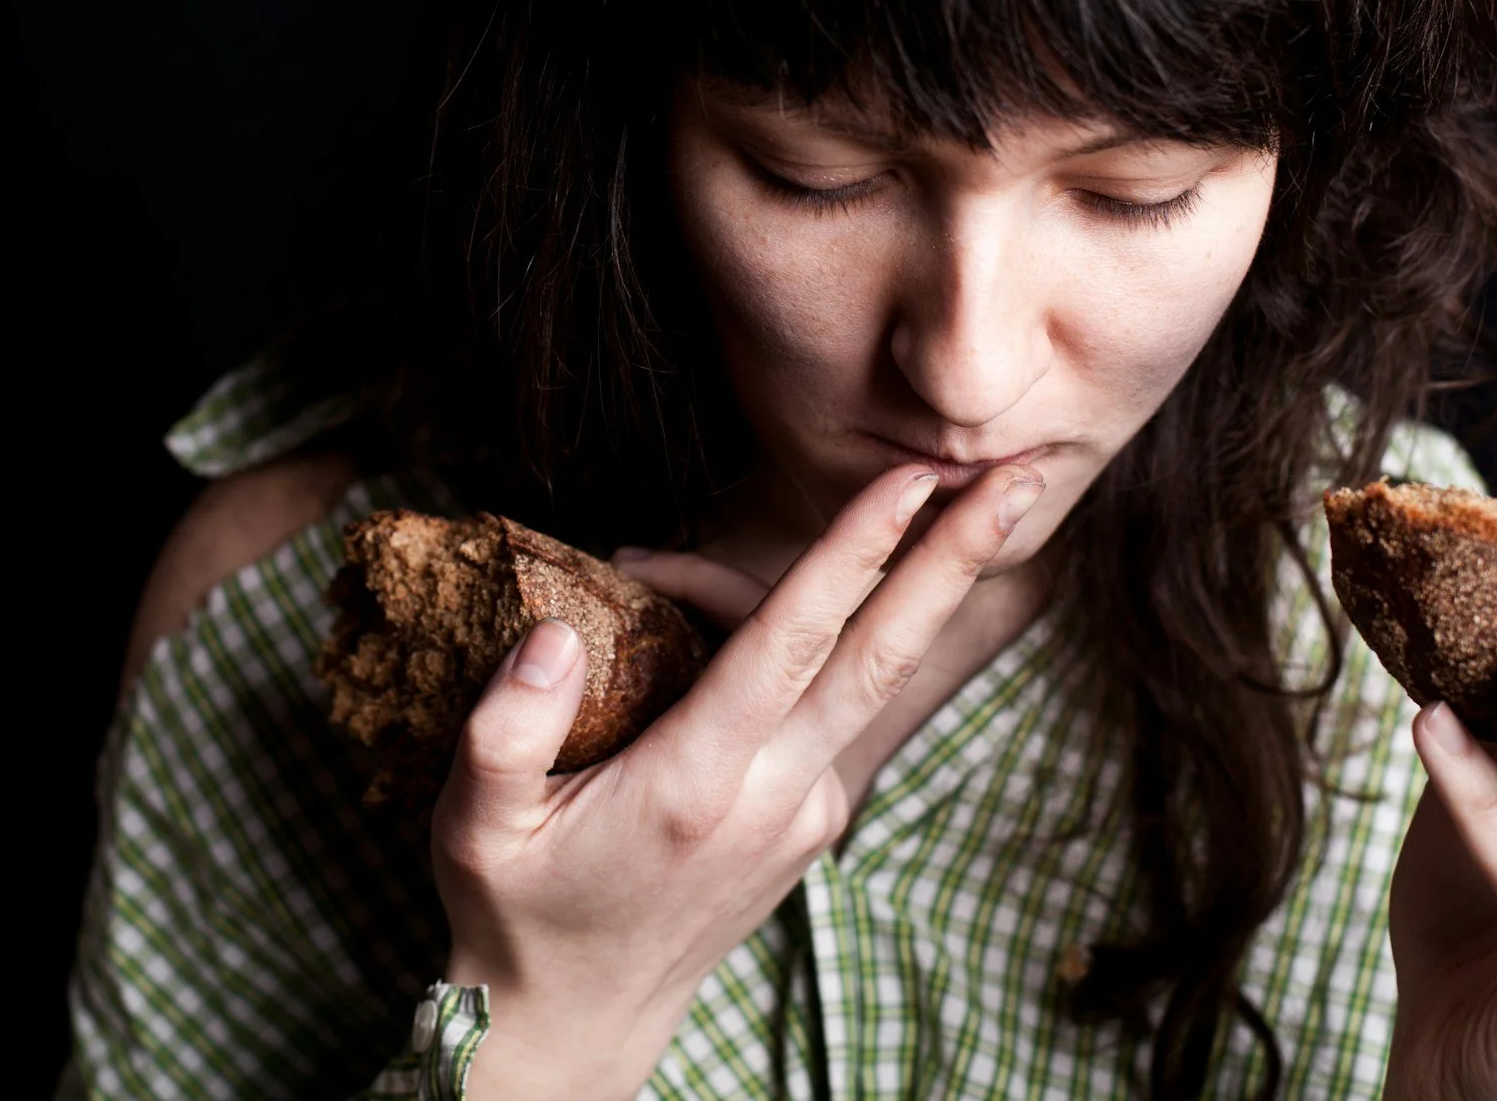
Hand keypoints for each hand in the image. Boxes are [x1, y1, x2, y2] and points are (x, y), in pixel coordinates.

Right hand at [429, 460, 1044, 1100]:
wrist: (580, 1023)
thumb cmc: (516, 912)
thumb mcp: (474, 826)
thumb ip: (505, 728)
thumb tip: (557, 629)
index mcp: (696, 786)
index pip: (794, 643)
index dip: (856, 552)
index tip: (913, 479)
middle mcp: (774, 796)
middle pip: (886, 654)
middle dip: (958, 557)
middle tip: (1023, 473)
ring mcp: (807, 811)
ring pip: (844, 665)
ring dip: (863, 582)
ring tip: (737, 541)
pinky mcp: (813, 819)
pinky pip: (818, 699)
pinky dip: (787, 640)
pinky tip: (695, 623)